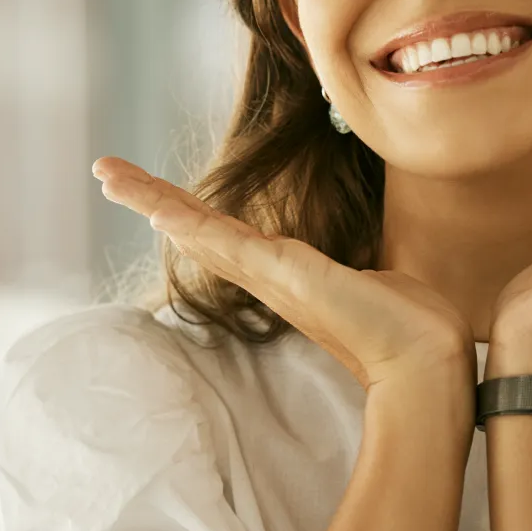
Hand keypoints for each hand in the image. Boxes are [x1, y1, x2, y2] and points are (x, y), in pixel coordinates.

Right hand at [92, 156, 474, 391]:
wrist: (427, 358)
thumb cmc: (410, 326)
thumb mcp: (374, 283)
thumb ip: (358, 276)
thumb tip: (371, 277)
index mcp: (286, 275)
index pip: (223, 234)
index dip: (185, 212)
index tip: (153, 195)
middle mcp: (269, 276)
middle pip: (194, 229)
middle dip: (148, 197)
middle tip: (104, 172)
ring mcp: (272, 276)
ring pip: (199, 230)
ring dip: (152, 199)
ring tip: (109, 174)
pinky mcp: (285, 274)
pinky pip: (226, 242)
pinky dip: (189, 223)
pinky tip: (156, 208)